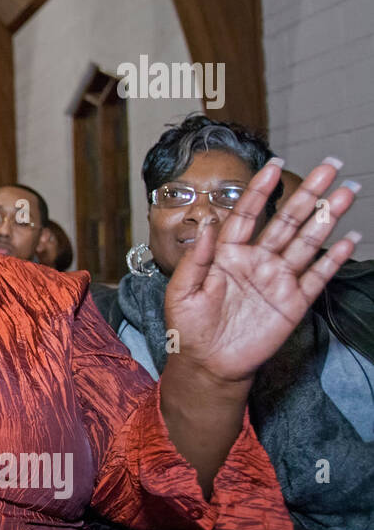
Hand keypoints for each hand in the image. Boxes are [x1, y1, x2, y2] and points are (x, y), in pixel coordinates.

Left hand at [166, 156, 360, 384]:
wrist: (207, 364)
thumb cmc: (189, 327)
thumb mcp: (181, 291)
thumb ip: (196, 258)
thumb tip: (208, 223)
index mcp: (227, 254)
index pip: (248, 214)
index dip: (260, 190)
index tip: (274, 165)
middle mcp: (256, 261)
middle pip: (287, 220)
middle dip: (308, 193)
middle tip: (330, 166)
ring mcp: (277, 280)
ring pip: (306, 242)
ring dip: (328, 217)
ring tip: (347, 192)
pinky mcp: (292, 303)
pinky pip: (317, 276)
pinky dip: (333, 259)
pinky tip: (348, 239)